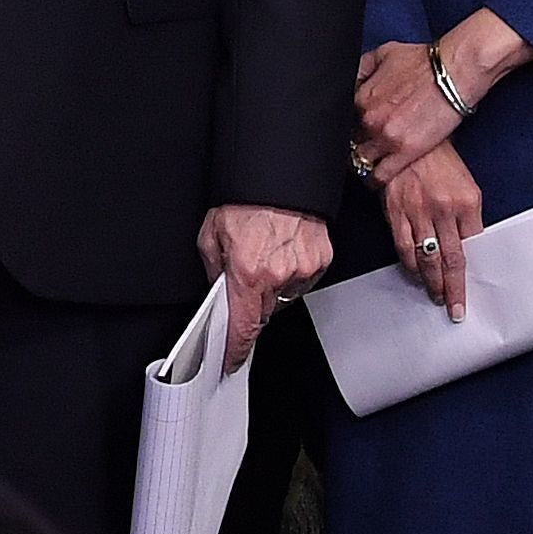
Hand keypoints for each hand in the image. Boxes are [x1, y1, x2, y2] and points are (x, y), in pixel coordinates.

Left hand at [198, 203, 334, 350]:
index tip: (231, 359)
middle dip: (251, 304)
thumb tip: (218, 290)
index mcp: (248, 272)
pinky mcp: (321, 260)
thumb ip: (214, 270)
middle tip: (245, 279)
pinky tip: (282, 250)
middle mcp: (278, 275)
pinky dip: (291, 272)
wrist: (278, 174)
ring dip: (272, 286)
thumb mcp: (211, 235)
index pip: (242, 326)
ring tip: (264, 255)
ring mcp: (304, 269)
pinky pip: (303, 279)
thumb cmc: (244, 199)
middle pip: (264, 312)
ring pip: (284, 296)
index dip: (236, 348)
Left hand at [353, 13, 525, 185]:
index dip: (346, 125)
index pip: (340, 119)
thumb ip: (362, 68)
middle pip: (348, 140)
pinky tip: (373, 180)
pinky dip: (374, 179)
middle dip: (353, 143)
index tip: (351, 129)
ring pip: (360, 159)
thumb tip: (351, 78)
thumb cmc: (423, 61)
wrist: (454, 73)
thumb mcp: (384, 54)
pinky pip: (380, 174)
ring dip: (362, 162)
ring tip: (365, 165)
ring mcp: (386, 137)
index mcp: (360, 97)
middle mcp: (368, 119)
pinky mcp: (406, 152)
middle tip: (358, 146)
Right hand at [381, 147, 483, 315]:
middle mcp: (443, 210)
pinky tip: (415, 274)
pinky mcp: (395, 210)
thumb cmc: (442, 163)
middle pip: (450, 259)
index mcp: (467, 204)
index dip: (469, 274)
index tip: (468, 294)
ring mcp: (418, 211)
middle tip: (454, 308)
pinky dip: (409, 264)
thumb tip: (469, 247)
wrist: (411, 140)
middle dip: (452, 288)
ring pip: (426, 257)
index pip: (471, 248)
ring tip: (436, 295)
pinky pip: (403, 245)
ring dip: (431, 282)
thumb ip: (468, 218)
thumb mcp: (467, 187)